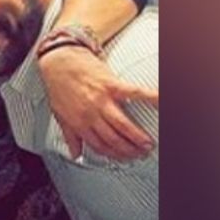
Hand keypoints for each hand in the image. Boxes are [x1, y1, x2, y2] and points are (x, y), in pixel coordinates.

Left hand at [39, 47, 157, 160]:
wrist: (58, 61)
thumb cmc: (59, 86)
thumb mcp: (59, 114)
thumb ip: (70, 136)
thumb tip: (75, 153)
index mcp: (79, 123)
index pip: (100, 146)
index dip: (114, 155)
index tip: (124, 158)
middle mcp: (90, 114)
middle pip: (113, 139)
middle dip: (129, 150)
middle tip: (141, 154)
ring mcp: (101, 100)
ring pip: (122, 125)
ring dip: (137, 137)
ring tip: (148, 144)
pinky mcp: (111, 84)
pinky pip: (134, 94)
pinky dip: (150, 98)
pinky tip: (161, 102)